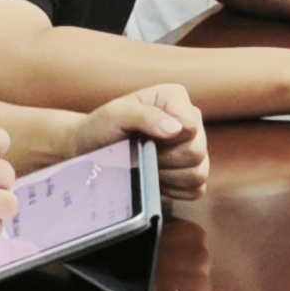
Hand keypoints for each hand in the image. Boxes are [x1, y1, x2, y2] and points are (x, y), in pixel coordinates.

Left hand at [79, 83, 208, 199]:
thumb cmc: (101, 128)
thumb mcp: (115, 114)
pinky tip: (155, 181)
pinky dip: (173, 191)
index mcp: (176, 99)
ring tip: (146, 167)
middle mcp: (190, 122)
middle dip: (165, 159)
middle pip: (197, 152)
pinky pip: (196, 190)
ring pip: (198, 173)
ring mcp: (194, 150)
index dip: (168, 138)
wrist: (91, 153)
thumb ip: (144, 116)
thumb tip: (175, 129)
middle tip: (141, 154)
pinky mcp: (192, 176)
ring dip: (168, 176)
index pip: (191, 126)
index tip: (142, 137)